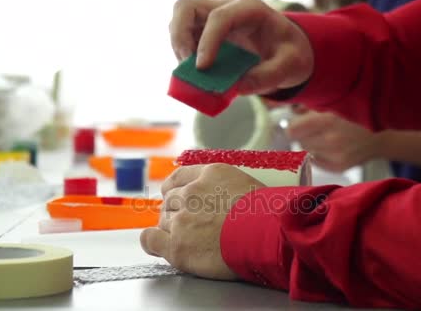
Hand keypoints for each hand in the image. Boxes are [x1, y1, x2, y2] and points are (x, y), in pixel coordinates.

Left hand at [140, 163, 265, 279]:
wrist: (269, 235)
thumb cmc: (269, 215)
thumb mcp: (248, 185)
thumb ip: (226, 188)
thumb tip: (223, 202)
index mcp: (209, 174)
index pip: (178, 178)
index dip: (176, 191)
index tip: (180, 200)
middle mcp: (191, 193)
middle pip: (169, 201)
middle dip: (178, 213)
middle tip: (193, 226)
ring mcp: (181, 219)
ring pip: (163, 221)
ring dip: (172, 230)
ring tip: (191, 241)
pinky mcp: (177, 246)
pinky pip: (150, 240)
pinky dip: (153, 243)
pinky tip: (160, 246)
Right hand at [170, 0, 313, 94]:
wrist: (288, 52)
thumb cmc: (290, 53)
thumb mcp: (290, 66)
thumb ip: (269, 76)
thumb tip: (238, 87)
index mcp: (250, 9)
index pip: (219, 17)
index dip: (207, 41)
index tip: (202, 68)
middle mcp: (226, 9)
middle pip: (186, 7)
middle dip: (179, 36)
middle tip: (187, 66)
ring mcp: (212, 20)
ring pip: (179, 22)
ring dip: (179, 48)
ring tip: (191, 75)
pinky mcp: (205, 35)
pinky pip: (184, 40)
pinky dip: (183, 58)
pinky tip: (195, 76)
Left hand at [287, 110, 382, 171]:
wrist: (382, 135)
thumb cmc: (358, 116)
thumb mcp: (335, 104)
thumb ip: (311, 107)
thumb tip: (292, 111)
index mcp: (328, 120)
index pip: (293, 131)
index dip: (293, 126)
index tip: (296, 124)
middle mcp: (331, 140)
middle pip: (300, 141)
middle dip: (304, 134)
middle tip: (314, 128)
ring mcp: (336, 155)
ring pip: (307, 151)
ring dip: (311, 144)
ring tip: (324, 136)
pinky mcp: (339, 166)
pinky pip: (316, 161)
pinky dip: (318, 154)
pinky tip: (329, 147)